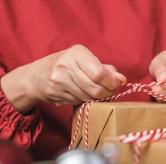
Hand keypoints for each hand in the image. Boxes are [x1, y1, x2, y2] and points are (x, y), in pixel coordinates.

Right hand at [1, 44, 125, 112]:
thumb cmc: (67, 66)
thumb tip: (121, 79)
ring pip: (88, 97)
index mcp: (77, 53)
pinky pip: (78, 101)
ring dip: (96, 98)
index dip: (111, 83)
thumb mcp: (85, 61)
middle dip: (107, 93)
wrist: (37, 76)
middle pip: (95, 88)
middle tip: (109, 92)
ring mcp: (59, 80)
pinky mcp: (54, 92)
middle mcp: (66, 65)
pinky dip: (85, 100)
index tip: (117, 85)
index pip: (99, 73)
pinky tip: (82, 94)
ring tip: (95, 92)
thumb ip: (105, 69)